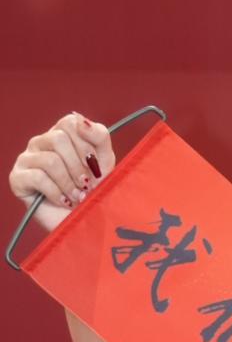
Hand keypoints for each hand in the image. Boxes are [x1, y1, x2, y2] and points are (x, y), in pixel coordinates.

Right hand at [9, 112, 113, 231]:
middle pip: (58, 139)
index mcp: (62, 133)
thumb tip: (80, 120)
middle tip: (88, 185)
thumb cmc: (96, 190)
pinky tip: (65, 201)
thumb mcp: (105, 161)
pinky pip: (37, 177)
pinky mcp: (17, 178)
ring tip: (78, 196)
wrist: (87, 221)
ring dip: (70, 182)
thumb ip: (99, 136)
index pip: (70, 122)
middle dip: (79, 166)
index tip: (96, 166)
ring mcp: (26, 159)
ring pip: (50, 160)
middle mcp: (41, 142)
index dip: (87, 145)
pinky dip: (57, 192)